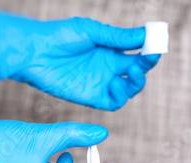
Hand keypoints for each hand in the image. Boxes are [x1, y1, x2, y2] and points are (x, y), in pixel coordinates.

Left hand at [0, 8, 160, 110]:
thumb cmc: (59, 37)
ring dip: (136, 82)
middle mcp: (109, 67)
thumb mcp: (92, 32)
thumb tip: (145, 35)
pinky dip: (120, 96)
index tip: (157, 47)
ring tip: (131, 72)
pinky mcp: (93, 97)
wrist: (34, 53)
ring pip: (129, 89)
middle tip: (147, 60)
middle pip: (137, 72)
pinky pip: (114, 102)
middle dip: (146, 67)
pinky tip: (114, 84)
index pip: (137, 53)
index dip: (149, 52)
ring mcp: (102, 83)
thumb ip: (118, 37)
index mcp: (111, 50)